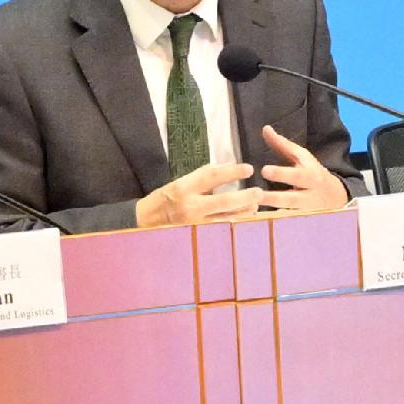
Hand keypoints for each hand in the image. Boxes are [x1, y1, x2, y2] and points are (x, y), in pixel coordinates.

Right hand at [134, 159, 270, 230]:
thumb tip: (223, 169)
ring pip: (226, 218)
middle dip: (244, 196)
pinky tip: (245, 217)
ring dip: (243, 211)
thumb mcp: (178, 183)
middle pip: (223, 201)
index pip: (211, 177)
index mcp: (184, 188)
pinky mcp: (198, 234)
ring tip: (256, 205)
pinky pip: (221, 228)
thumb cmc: (162, 199)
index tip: (248, 169)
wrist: (145, 222)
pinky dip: (235, 222)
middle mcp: (190, 206)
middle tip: (259, 192)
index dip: (232, 172)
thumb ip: (200, 177)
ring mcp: (195, 223)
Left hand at [249, 128, 350, 215]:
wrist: (336, 197)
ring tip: (255, 210)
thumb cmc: (312, 173)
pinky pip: (289, 226)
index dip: (281, 173)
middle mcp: (309, 195)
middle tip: (258, 195)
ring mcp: (306, 212)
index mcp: (310, 176)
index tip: (264, 171)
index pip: (297, 174)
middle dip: (276, 197)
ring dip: (273, 215)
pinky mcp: (302, 223)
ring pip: (290, 216)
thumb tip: (265, 129)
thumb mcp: (302, 158)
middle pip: (293, 198)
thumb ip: (282, 145)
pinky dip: (276, 225)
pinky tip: (258, 224)